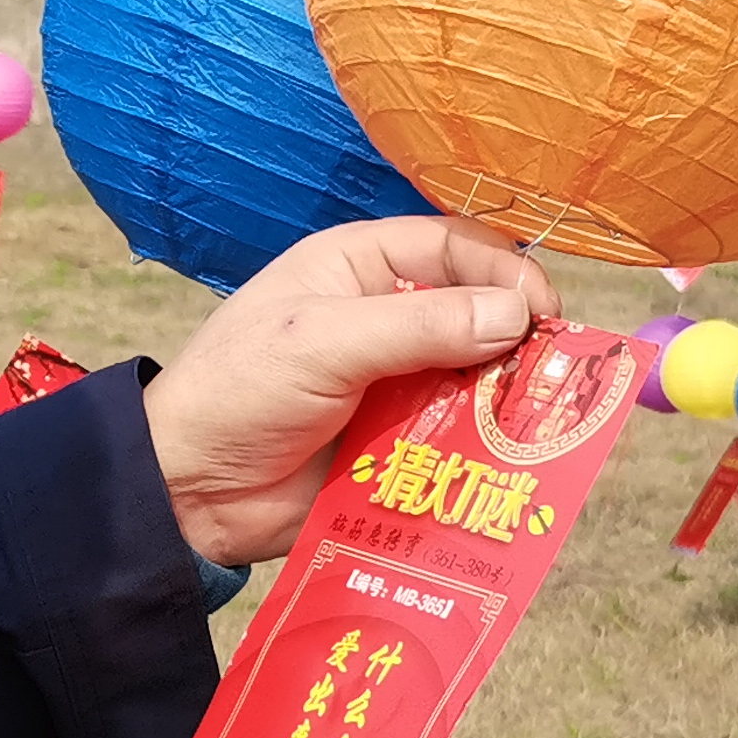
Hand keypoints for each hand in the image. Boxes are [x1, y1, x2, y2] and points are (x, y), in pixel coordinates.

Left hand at [139, 218, 566, 567]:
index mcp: (361, 266)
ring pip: (477, 380)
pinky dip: (485, 451)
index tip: (542, 313)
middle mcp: (387, 316)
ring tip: (535, 426)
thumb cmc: (237, 391)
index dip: (507, 273)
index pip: (458, 247)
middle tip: (549, 377)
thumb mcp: (323, 342)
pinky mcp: (400, 443)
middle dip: (518, 342)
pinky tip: (510, 466)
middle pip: (480, 314)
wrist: (188, 490)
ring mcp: (396, 382)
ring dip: (506, 402)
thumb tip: (514, 315)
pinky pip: (459, 440)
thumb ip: (418, 326)